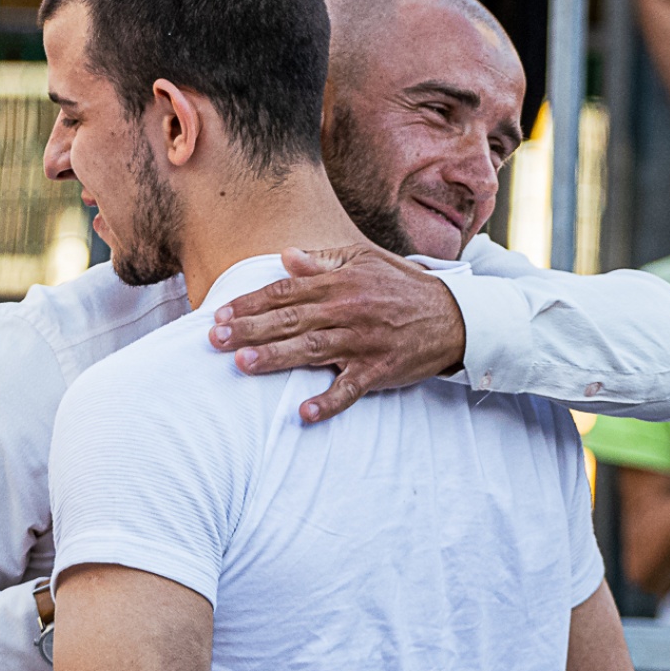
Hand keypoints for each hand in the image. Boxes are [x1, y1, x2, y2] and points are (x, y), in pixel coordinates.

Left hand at [209, 244, 466, 422]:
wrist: (454, 316)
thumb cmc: (403, 288)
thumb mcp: (365, 263)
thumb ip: (323, 262)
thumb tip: (285, 257)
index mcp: (340, 283)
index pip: (285, 292)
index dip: (251, 303)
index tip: (220, 314)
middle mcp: (348, 310)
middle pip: (291, 320)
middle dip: (251, 329)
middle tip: (215, 340)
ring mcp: (363, 342)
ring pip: (313, 350)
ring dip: (277, 358)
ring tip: (243, 364)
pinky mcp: (379, 371)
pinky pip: (350, 389)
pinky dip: (329, 402)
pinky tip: (304, 413)